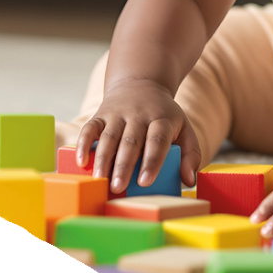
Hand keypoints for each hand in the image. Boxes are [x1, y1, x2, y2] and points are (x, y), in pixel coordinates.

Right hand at [75, 78, 200, 193]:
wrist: (141, 84)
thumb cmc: (163, 115)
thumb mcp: (183, 128)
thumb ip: (190, 154)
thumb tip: (188, 180)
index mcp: (162, 119)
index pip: (157, 139)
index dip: (152, 160)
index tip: (145, 181)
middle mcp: (139, 115)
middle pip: (131, 140)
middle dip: (123, 165)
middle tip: (117, 187)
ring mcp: (118, 113)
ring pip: (109, 136)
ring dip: (102, 158)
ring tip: (99, 179)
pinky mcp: (101, 114)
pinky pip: (90, 128)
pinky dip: (83, 143)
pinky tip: (81, 161)